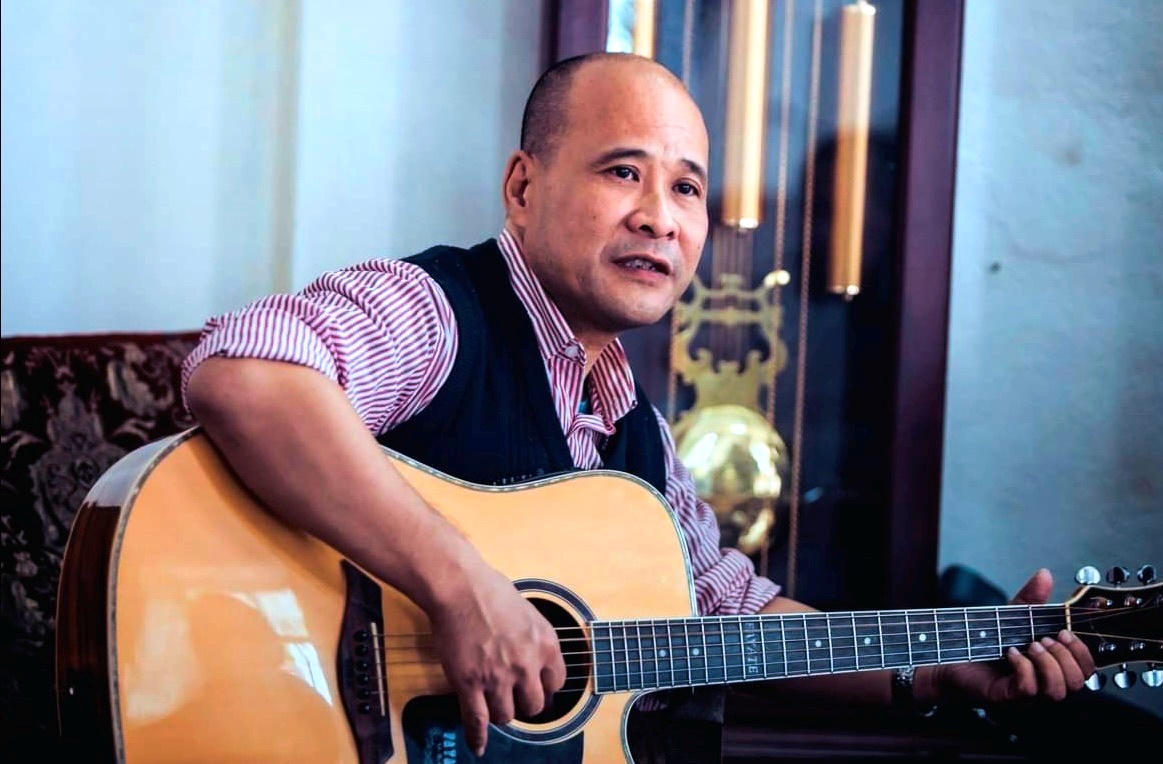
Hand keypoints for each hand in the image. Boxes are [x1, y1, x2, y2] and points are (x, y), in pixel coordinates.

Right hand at [428, 565, 566, 756]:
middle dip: (522, 703)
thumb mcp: (528, 612)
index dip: (544, 687)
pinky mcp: (470, 683)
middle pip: (533, 706)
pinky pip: (477, 720)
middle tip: (511, 697)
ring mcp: (498, 676)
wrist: (459, 586)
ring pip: (506, 715)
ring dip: (499, 712)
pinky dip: (477, 736)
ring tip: (491, 704)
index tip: (536, 687)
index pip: (557, 682)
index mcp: (546, 644)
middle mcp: (527, 665)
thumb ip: (534, 639)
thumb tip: (533, 654)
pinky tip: (479, 745)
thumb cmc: (490, 590)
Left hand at [928, 568, 1095, 705]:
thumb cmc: (984, 639)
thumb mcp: (1012, 616)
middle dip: (1065, 656)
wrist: (950, 651)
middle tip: (1043, 640)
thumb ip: (1031, 598)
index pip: (1087, 669)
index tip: (1064, 632)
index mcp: (1052, 665)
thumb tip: (1045, 574)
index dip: (1082, 651)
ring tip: (1030, 646)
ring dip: (1049, 664)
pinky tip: (1011, 654)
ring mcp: (1027, 692)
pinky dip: (1024, 668)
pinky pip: (1028, 689)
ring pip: (1058, 691)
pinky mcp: (1006, 695)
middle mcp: (1043, 681)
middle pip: (1079, 682)